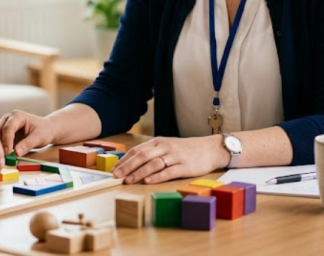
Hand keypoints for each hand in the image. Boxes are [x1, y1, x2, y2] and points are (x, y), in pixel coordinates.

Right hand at [0, 110, 55, 156]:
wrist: (46, 129)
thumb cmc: (44, 131)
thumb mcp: (39, 137)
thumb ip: (27, 144)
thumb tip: (16, 153)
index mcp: (17, 116)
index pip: (8, 128)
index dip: (7, 141)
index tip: (7, 153)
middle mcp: (8, 119)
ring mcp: (4, 125)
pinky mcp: (2, 133)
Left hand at [112, 135, 227, 183]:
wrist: (210, 149)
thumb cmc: (185, 150)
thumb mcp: (167, 146)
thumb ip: (152, 152)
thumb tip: (131, 163)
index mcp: (158, 142)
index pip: (137, 150)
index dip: (124, 160)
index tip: (114, 170)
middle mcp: (165, 147)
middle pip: (142, 156)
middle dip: (127, 166)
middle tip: (116, 176)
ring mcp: (175, 156)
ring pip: (153, 164)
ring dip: (139, 173)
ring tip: (128, 181)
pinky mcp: (185, 166)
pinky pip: (168, 172)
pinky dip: (157, 177)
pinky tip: (148, 181)